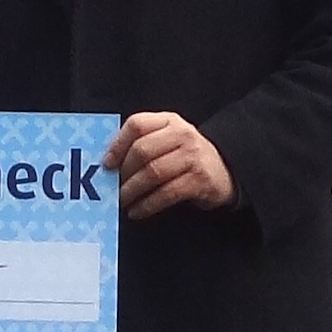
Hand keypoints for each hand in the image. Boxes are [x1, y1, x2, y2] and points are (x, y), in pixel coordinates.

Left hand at [103, 111, 234, 219]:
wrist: (224, 171)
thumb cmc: (186, 156)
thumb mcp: (168, 139)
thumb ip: (142, 142)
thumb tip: (108, 162)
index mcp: (169, 121)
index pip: (137, 124)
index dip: (117, 144)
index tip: (106, 163)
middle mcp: (182, 134)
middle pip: (142, 150)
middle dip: (123, 172)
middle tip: (112, 187)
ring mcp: (193, 157)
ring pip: (152, 172)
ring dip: (132, 191)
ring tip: (122, 201)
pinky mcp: (199, 180)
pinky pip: (166, 193)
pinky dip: (147, 205)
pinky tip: (137, 211)